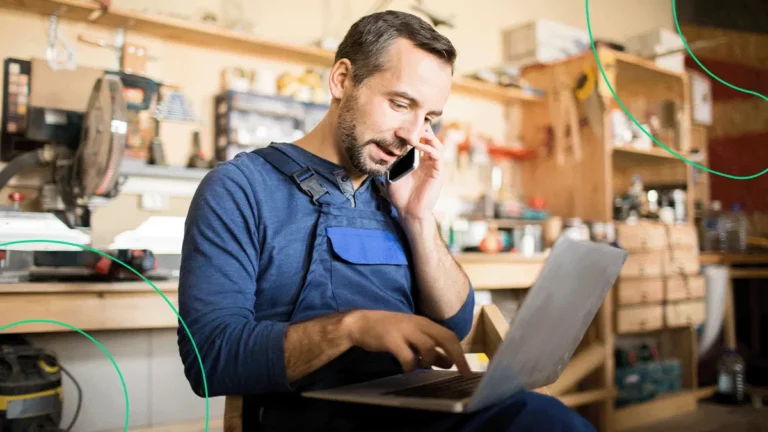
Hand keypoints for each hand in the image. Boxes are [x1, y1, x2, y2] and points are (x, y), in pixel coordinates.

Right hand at [343, 310, 471, 375]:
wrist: (361, 323)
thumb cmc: (389, 331)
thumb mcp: (413, 338)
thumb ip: (431, 351)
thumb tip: (450, 363)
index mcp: (425, 323)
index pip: (450, 336)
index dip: (460, 353)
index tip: (468, 371)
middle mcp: (418, 324)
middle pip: (445, 338)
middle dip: (457, 357)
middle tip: (462, 373)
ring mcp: (405, 330)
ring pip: (428, 347)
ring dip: (428, 361)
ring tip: (419, 365)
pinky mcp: (391, 339)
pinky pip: (407, 356)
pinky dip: (410, 366)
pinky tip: (405, 367)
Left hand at [387, 125, 443, 221]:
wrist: (408, 211)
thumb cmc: (400, 195)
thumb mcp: (392, 173)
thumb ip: (393, 160)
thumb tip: (385, 145)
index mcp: (418, 161)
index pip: (420, 140)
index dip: (413, 132)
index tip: (400, 127)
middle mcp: (427, 161)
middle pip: (430, 139)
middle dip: (420, 130)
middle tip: (408, 126)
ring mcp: (434, 166)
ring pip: (436, 144)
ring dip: (426, 136)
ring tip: (414, 133)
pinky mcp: (438, 172)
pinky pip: (437, 155)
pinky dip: (429, 147)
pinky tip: (418, 145)